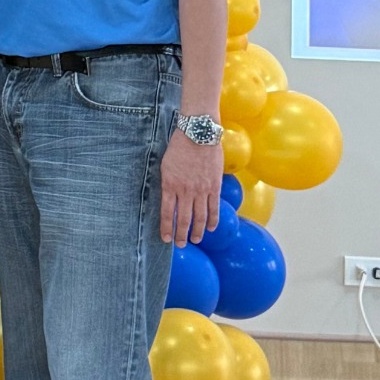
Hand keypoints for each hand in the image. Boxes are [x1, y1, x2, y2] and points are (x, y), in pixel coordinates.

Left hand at [159, 130, 221, 245]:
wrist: (198, 134)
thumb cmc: (179, 147)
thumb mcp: (165, 166)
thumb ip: (167, 184)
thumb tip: (169, 198)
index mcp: (169, 185)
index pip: (167, 213)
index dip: (166, 228)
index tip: (166, 239)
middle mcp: (185, 191)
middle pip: (183, 219)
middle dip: (181, 235)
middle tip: (180, 245)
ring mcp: (200, 190)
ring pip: (199, 217)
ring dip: (196, 231)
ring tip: (194, 240)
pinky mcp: (214, 187)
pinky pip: (213, 208)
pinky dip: (212, 220)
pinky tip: (209, 228)